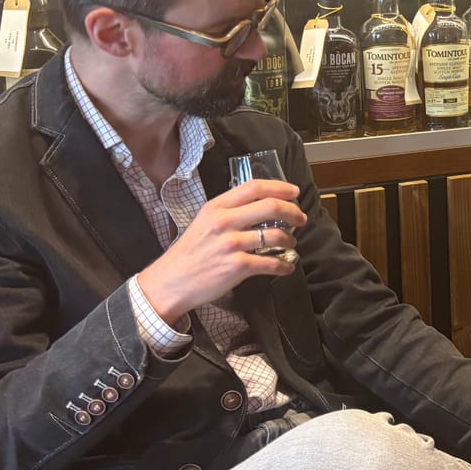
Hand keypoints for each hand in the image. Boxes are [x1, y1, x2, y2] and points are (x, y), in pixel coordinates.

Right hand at [135, 180, 304, 324]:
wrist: (170, 282)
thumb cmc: (189, 253)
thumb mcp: (204, 221)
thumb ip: (229, 211)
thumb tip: (261, 205)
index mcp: (216, 207)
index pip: (254, 187)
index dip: (279, 187)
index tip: (294, 192)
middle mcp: (224, 222)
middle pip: (271, 206)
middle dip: (293, 212)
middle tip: (301, 218)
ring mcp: (231, 244)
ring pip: (276, 235)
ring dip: (290, 240)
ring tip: (290, 245)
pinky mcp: (237, 266)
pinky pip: (271, 263)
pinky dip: (284, 265)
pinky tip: (286, 267)